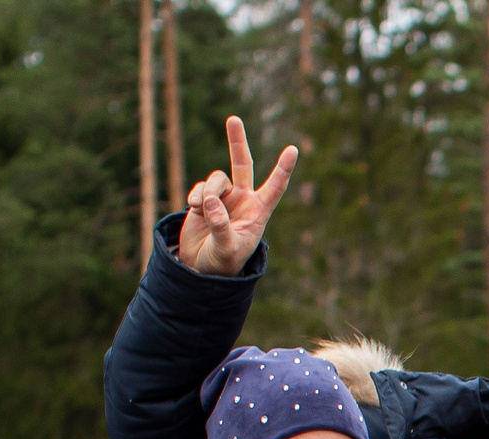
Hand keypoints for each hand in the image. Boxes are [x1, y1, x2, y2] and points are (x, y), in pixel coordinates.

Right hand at [176, 116, 296, 276]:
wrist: (202, 268)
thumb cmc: (223, 263)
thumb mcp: (227, 249)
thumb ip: (221, 226)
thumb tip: (210, 201)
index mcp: (258, 212)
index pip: (275, 188)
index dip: (283, 169)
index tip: (294, 149)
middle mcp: (243, 200)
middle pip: (242, 165)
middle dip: (237, 141)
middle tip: (233, 119)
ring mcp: (223, 198)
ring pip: (216, 179)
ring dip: (208, 191)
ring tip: (202, 210)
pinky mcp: (203, 199)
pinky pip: (200, 188)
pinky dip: (196, 196)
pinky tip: (194, 210)